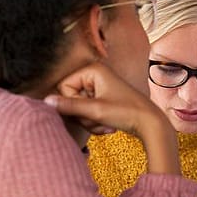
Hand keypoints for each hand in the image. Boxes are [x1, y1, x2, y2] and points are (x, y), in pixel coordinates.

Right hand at [46, 62, 178, 173]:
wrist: (150, 124)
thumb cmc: (127, 113)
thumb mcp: (95, 110)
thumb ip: (69, 106)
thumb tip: (45, 101)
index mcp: (93, 69)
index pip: (63, 87)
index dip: (72, 103)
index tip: (90, 109)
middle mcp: (95, 75)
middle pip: (69, 99)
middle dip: (83, 115)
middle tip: (99, 119)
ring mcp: (99, 88)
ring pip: (78, 109)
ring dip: (89, 121)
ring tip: (105, 124)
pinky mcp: (102, 100)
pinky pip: (87, 113)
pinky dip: (95, 123)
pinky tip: (108, 127)